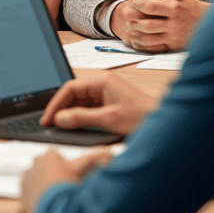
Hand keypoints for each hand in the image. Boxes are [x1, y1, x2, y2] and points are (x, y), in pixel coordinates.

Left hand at [20, 149, 113, 212]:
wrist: (54, 212)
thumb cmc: (68, 189)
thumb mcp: (85, 171)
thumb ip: (97, 159)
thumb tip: (110, 152)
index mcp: (50, 155)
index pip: (57, 156)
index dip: (66, 168)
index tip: (70, 178)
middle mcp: (35, 164)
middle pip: (46, 167)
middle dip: (54, 176)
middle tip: (65, 189)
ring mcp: (27, 179)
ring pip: (38, 181)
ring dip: (45, 187)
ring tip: (57, 199)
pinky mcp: (22, 193)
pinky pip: (30, 194)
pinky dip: (37, 199)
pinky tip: (48, 206)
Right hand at [40, 73, 156, 136]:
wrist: (166, 126)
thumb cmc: (144, 117)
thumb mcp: (110, 119)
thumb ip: (83, 118)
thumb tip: (60, 118)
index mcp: (102, 81)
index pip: (70, 88)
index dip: (56, 103)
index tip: (48, 117)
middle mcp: (102, 87)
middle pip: (74, 97)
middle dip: (62, 111)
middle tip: (50, 125)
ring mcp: (106, 98)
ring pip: (80, 106)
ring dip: (71, 117)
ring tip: (61, 130)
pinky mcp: (109, 109)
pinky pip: (89, 113)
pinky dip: (81, 122)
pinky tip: (76, 131)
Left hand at [110, 0, 208, 50]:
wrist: (210, 24)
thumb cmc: (190, 6)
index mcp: (175, 8)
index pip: (151, 6)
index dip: (138, 4)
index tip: (132, 3)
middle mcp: (174, 23)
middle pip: (147, 24)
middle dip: (133, 21)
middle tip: (126, 17)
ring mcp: (174, 36)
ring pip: (149, 38)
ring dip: (136, 34)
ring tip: (129, 28)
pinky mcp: (174, 46)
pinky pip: (155, 48)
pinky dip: (143, 45)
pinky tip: (136, 40)